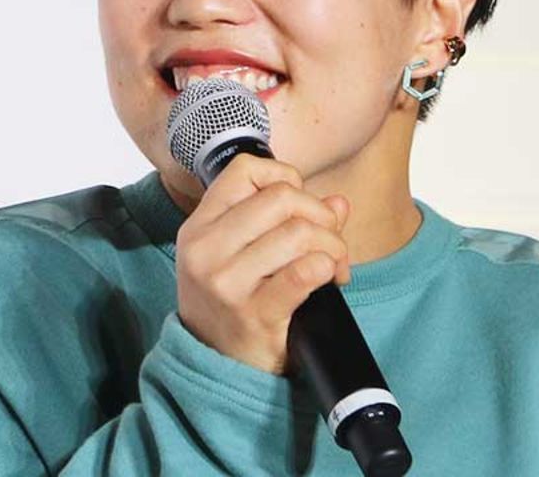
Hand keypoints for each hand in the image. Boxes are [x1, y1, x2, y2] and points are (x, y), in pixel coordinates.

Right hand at [174, 154, 350, 375]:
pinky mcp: (253, 314)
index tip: (298, 206)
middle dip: (320, 215)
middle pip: (281, 197)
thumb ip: (287, 221)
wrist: (215, 368)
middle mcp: (206, 249)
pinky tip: (328, 279)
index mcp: (200, 226)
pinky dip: (327, 268)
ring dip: (332, 246)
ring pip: (298, 232)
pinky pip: (304, 272)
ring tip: (333, 264)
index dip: (284, 177)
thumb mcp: (240, 255)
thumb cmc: (232, 303)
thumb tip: (339, 203)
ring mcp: (226, 282)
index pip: (245, 170)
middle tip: (329, 240)